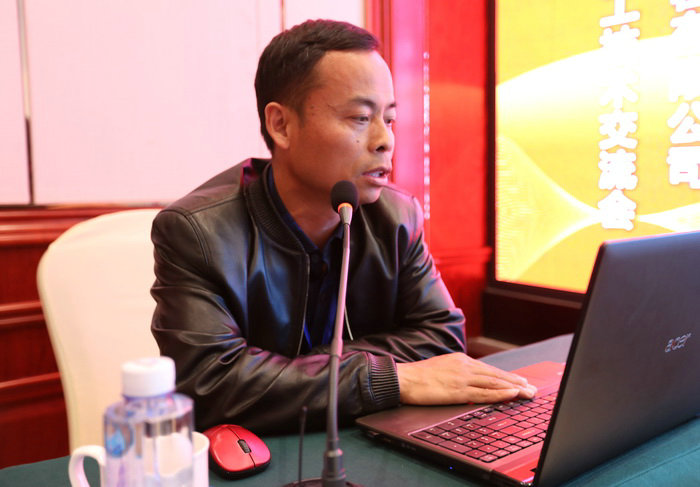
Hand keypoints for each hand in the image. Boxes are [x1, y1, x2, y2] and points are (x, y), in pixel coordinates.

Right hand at [396, 353, 536, 404]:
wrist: (404, 378)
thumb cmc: (418, 376)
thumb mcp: (441, 368)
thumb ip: (456, 372)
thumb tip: (468, 381)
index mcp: (461, 360)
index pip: (489, 370)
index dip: (506, 376)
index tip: (519, 381)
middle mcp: (465, 366)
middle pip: (497, 375)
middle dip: (516, 382)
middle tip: (532, 388)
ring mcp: (463, 378)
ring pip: (495, 383)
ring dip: (515, 388)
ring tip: (528, 393)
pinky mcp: (459, 391)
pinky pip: (484, 393)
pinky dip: (501, 394)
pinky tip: (512, 395)